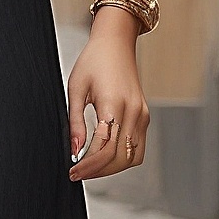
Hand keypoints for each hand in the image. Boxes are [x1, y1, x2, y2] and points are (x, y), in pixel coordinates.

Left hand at [67, 10, 148, 180]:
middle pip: (119, 157)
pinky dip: (123, 159)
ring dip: (111, 168)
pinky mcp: (145, 116)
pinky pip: (138, 148)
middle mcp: (133, 112)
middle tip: (78, 174)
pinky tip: (105, 157)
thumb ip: (75, 122)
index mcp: (114, 103)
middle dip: (97, 171)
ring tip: (91, 168)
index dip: (87, 165)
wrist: (115, 44)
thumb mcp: (76, 89)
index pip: (104, 148)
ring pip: (131, 157)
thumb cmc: (93, 62)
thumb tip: (75, 151)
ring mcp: (142, 115)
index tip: (72, 171)